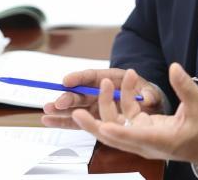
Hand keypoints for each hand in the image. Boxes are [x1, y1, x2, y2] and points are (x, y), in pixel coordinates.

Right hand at [42, 67, 160, 129]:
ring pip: (75, 106)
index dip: (79, 77)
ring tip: (47, 111)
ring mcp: (93, 104)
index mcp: (110, 78)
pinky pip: (75, 119)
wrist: (146, 104)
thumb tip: (148, 98)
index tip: (67, 80)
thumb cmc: (145, 94)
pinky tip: (48, 121)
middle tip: (58, 102)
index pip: (92, 76)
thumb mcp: (150, 92)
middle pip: (81, 92)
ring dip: (61, 109)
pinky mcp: (91, 116)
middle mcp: (98, 90)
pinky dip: (62, 120)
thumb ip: (149, 94)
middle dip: (69, 96)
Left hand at [72, 63, 197, 173]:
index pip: (134, 137)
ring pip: (116, 124)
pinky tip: (130, 79)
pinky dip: (124, 98)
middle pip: (113, 136)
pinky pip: (126, 115)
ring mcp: (143, 136)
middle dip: (93, 124)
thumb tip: (174, 67)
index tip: (101, 125)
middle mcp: (147, 141)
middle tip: (76, 110)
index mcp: (161, 140)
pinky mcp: (143, 130)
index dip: (116, 131)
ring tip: (106, 80)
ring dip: (108, 103)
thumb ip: (185, 86)